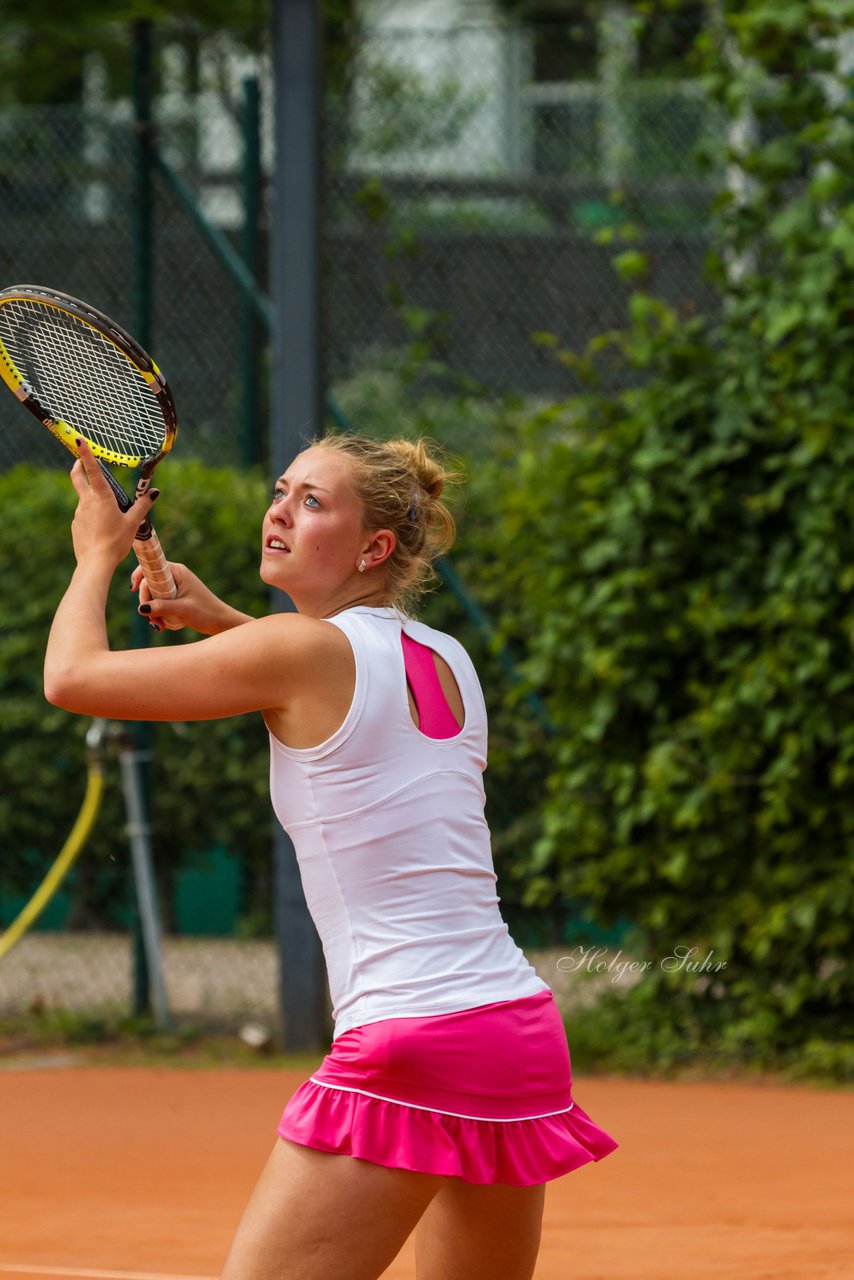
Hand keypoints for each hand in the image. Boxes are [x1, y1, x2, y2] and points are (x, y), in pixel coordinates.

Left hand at [70, 439, 158, 572]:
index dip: (85, 453)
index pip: (92, 470)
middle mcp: (87, 501)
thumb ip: (142, 506)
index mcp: (102, 497)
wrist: (95, 564)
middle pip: (77, 477)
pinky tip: (101, 530)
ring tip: (108, 516)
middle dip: (78, 465)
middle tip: (80, 460)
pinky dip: (91, 516)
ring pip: (84, 499)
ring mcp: (79, 513)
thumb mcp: (133, 523)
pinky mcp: (76, 525)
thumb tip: (155, 492)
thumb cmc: (116, 542)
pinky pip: (83, 515)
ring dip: (92, 498)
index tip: (79, 440)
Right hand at [130, 562, 252, 634]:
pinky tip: (163, 625)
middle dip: (146, 601)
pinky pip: (159, 602)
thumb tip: (141, 607)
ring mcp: (174, 587)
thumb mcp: (182, 610)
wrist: (220, 622)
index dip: (139, 575)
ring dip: (152, 611)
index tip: (132, 589)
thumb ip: (162, 607)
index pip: (151, 566)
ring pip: (152, 595)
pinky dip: (158, 614)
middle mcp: (174, 576)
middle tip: (151, 618)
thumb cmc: (206, 612)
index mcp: (177, 572)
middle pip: (148, 583)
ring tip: (159, 625)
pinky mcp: (174, 597)